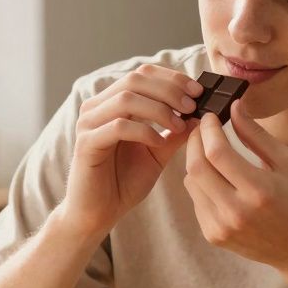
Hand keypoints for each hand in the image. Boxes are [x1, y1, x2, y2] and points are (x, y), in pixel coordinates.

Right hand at [61, 64, 202, 237]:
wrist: (99, 213)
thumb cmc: (124, 181)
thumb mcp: (158, 152)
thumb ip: (175, 132)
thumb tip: (201, 114)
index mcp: (112, 102)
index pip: (143, 74)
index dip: (172, 78)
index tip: (198, 90)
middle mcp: (97, 107)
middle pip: (135, 79)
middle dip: (169, 90)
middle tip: (192, 106)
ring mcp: (88, 123)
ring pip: (126, 99)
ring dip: (159, 109)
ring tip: (179, 125)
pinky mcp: (86, 143)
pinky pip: (118, 126)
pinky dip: (144, 131)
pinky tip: (158, 143)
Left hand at [183, 99, 287, 270]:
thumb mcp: (286, 162)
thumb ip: (256, 135)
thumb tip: (233, 107)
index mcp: (259, 191)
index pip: (217, 153)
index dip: (208, 130)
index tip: (209, 117)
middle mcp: (236, 212)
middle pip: (197, 167)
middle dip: (194, 141)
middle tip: (201, 128)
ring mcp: (221, 228)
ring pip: (191, 183)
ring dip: (196, 161)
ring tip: (210, 151)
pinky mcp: (213, 236)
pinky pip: (196, 200)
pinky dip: (201, 183)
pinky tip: (217, 178)